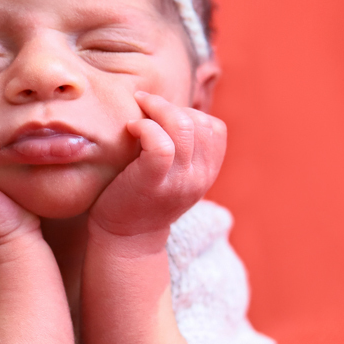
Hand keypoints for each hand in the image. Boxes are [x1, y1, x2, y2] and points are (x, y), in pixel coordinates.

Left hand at [89, 91, 226, 239]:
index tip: (164, 115)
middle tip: (145, 105)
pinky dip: (145, 127)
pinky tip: (131, 128)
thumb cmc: (143, 198)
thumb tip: (170, 110)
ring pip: (182, 127)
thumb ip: (183, 151)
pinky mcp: (153, 182)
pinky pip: (160, 143)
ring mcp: (178, 181)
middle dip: (170, 106)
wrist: (127, 238)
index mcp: (207, 173)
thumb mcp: (176, 176)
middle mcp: (199, 177)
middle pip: (199, 123)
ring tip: (138, 111)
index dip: (190, 113)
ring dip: (157, 109)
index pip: (216, 129)